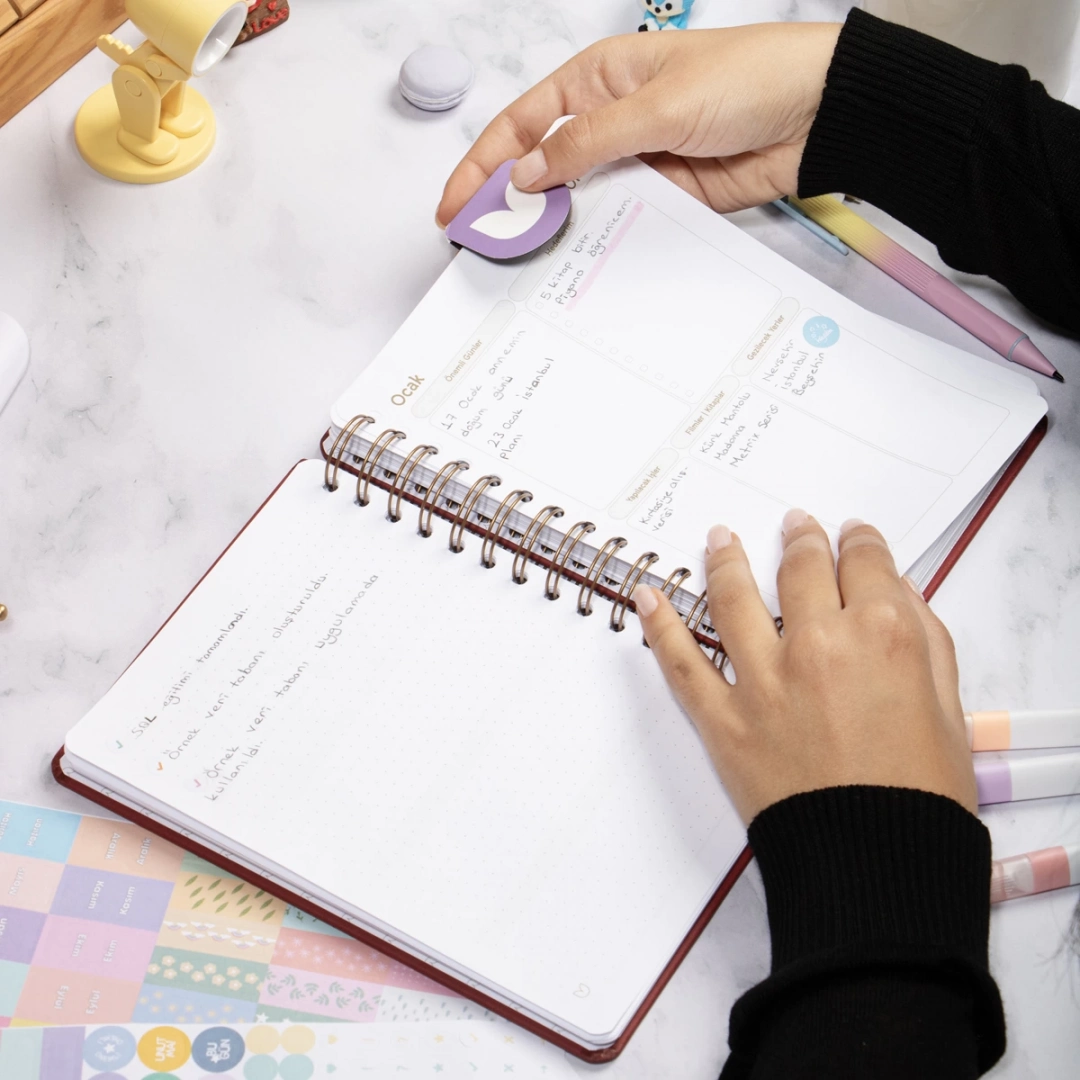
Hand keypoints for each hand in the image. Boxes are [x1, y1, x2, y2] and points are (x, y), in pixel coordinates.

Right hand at [436, 22, 840, 227]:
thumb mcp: (656, 106)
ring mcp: (637, 163)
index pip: (523, 124)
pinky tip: (579, 263)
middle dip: (509, 205)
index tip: (456, 204)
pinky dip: (600, 242)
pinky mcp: (665, 197)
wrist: (818, 114)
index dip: (483, 164)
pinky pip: (621, 223)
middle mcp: (611, 121)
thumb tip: (527, 175)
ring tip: (521, 264)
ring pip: (580, 202)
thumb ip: (587, 144)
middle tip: (481, 246)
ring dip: (554, 229)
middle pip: (543, 168)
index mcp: (598, 79)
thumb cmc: (747, 78)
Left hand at [632, 511, 976, 823]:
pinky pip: (680, 662)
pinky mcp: (723, 719)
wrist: (876, 866)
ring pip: (734, 598)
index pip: (866, 564)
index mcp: (884, 635)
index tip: (851, 534)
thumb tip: (899, 595)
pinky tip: (648, 596)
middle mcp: (818, 644)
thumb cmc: (922, 797)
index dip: (858, 541)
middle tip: (795, 525)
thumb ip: (926, 642)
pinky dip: (658, 625)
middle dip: (800, 541)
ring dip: (726, 560)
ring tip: (720, 538)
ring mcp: (763, 679)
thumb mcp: (951, 709)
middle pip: (801, 570)